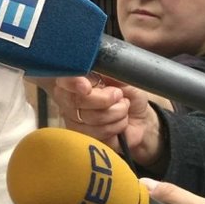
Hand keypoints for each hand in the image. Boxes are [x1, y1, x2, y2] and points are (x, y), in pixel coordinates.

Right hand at [47, 75, 164, 166]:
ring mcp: (74, 118)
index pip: (64, 79)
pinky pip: (98, 133)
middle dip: (104, 99)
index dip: (72, 83)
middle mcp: (69, 98)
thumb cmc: (129, 94)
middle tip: (119, 95)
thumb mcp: (123, 77)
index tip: (86, 86)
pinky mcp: (83, 137)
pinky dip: (116, 126)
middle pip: (77, 100)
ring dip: (116, 112)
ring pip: (92, 118)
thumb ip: (108, 70)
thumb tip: (97, 66)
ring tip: (123, 108)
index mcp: (76, 78)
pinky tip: (120, 122)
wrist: (140, 118)